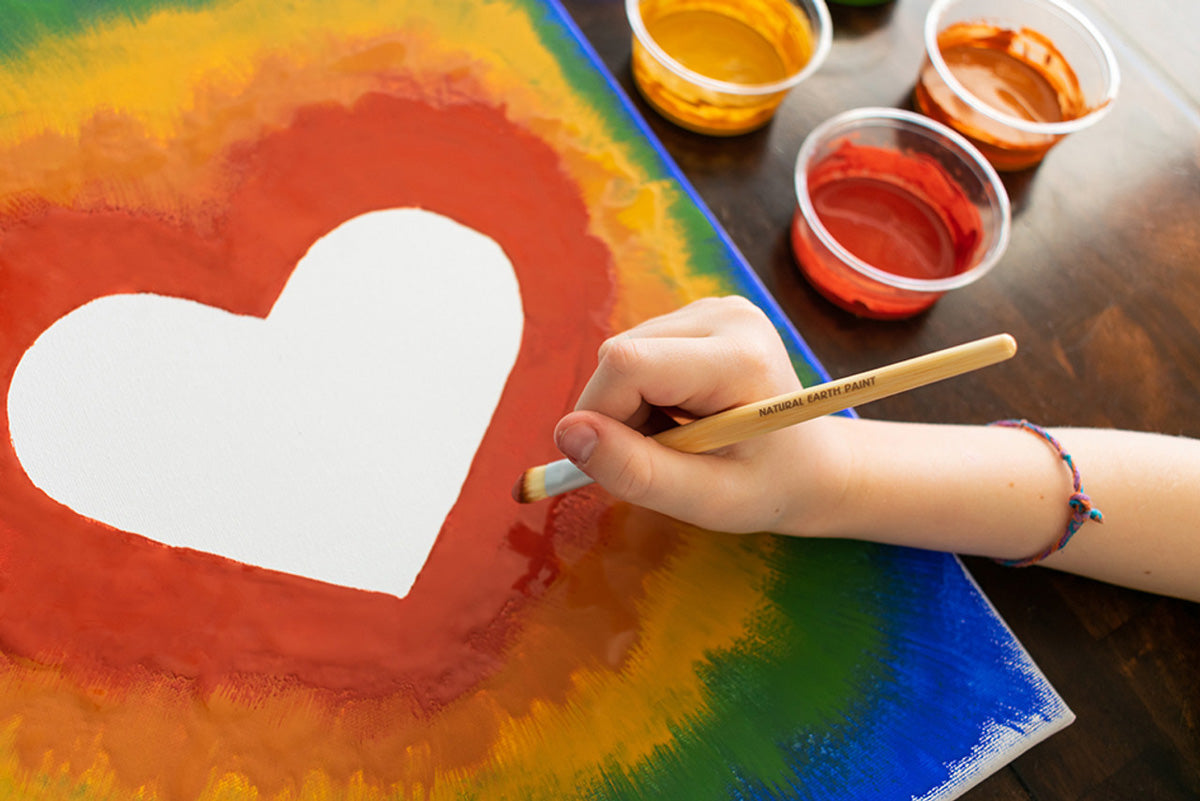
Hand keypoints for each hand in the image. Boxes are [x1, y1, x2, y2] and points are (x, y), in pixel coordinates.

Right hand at [553, 296, 850, 535]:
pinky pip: (637, 352)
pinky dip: (642, 394)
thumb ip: (635, 471)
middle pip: (619, 357)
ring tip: (678, 440)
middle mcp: (728, 317)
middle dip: (616, 416)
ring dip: (629, 408)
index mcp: (740, 358)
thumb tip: (566, 433)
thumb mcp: (707, 500)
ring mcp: (715, 310)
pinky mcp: (701, 315)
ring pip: (622, 355)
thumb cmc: (770, 488)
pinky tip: (680, 416)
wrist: (816, 467)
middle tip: (661, 459)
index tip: (613, 461)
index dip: (600, 415)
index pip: (628, 363)